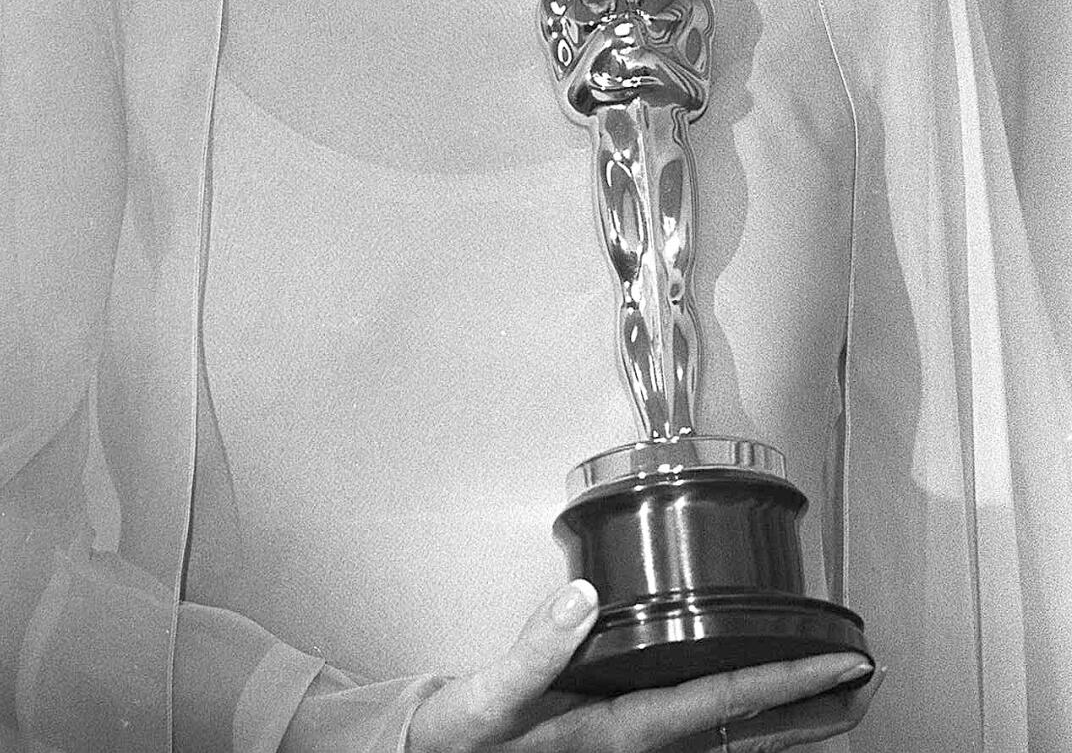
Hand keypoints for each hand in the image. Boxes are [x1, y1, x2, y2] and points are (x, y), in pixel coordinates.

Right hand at [407, 581, 880, 752]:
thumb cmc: (463, 739)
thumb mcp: (486, 696)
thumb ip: (535, 649)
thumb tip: (584, 596)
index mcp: (619, 735)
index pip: (725, 705)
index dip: (789, 682)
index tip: (841, 663)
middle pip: (751, 739)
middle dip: (816, 712)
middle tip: (870, 681)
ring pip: (738, 748)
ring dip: (793, 724)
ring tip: (842, 701)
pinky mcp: (626, 751)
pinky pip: (709, 746)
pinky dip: (751, 729)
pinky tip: (764, 715)